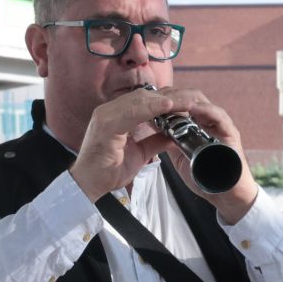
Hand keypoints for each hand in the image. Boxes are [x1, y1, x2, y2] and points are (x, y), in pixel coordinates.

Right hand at [69, 86, 259, 220]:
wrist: (89, 185)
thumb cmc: (110, 169)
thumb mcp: (141, 153)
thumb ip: (156, 140)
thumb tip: (175, 135)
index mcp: (117, 116)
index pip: (146, 102)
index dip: (167, 101)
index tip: (188, 104)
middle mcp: (110, 111)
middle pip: (145, 97)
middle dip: (171, 98)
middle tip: (193, 100)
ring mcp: (105, 116)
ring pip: (140, 101)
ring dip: (165, 101)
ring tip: (186, 102)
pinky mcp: (104, 125)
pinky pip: (130, 112)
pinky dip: (150, 108)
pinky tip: (167, 107)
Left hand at [156, 87, 259, 222]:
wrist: (224, 195)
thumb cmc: (205, 177)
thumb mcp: (180, 156)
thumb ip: (170, 141)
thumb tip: (154, 129)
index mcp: (196, 125)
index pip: (179, 103)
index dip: (164, 99)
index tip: (148, 98)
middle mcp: (208, 121)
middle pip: (188, 97)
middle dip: (171, 95)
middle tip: (156, 96)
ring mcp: (220, 125)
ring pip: (201, 102)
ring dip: (184, 99)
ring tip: (170, 99)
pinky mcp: (231, 132)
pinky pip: (218, 115)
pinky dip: (204, 109)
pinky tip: (191, 107)